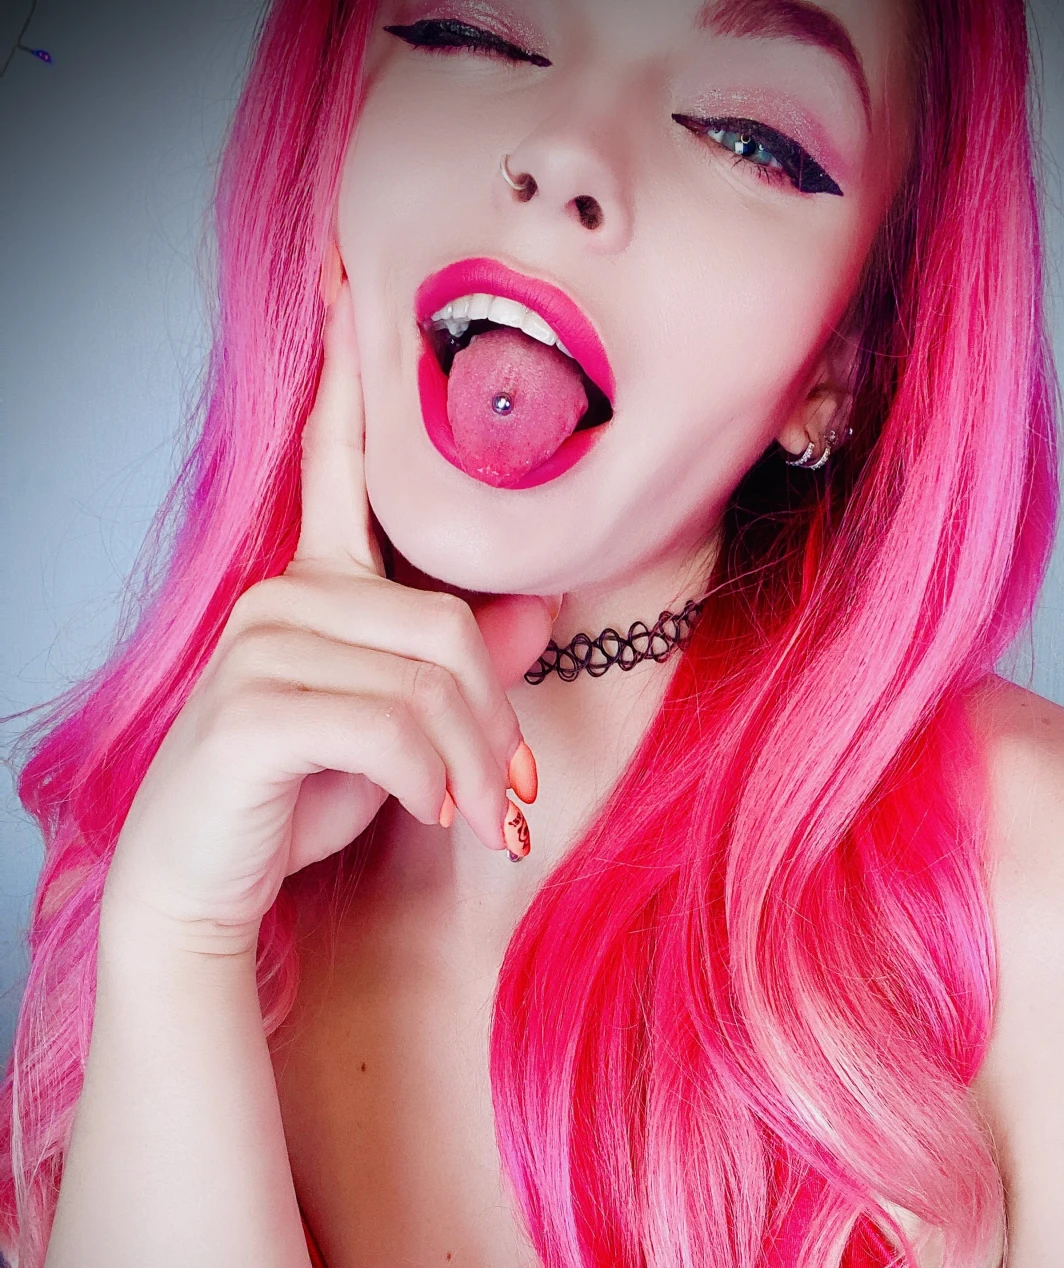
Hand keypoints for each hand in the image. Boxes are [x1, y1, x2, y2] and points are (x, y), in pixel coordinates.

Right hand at [103, 284, 554, 955]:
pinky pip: (387, 726)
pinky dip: (429, 780)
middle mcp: (281, 597)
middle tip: (511, 796)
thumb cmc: (295, 801)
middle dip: (494, 720)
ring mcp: (259, 647)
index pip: (330, 460)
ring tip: (481, 820)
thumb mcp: (394, 730)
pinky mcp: (252, 710)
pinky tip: (433, 815)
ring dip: (472, 762)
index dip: (342, 371)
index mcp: (312, 585)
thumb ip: (456, 663)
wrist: (205, 885)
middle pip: (446, 621)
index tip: (342, 268)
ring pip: (429, 678)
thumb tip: (540, 606)